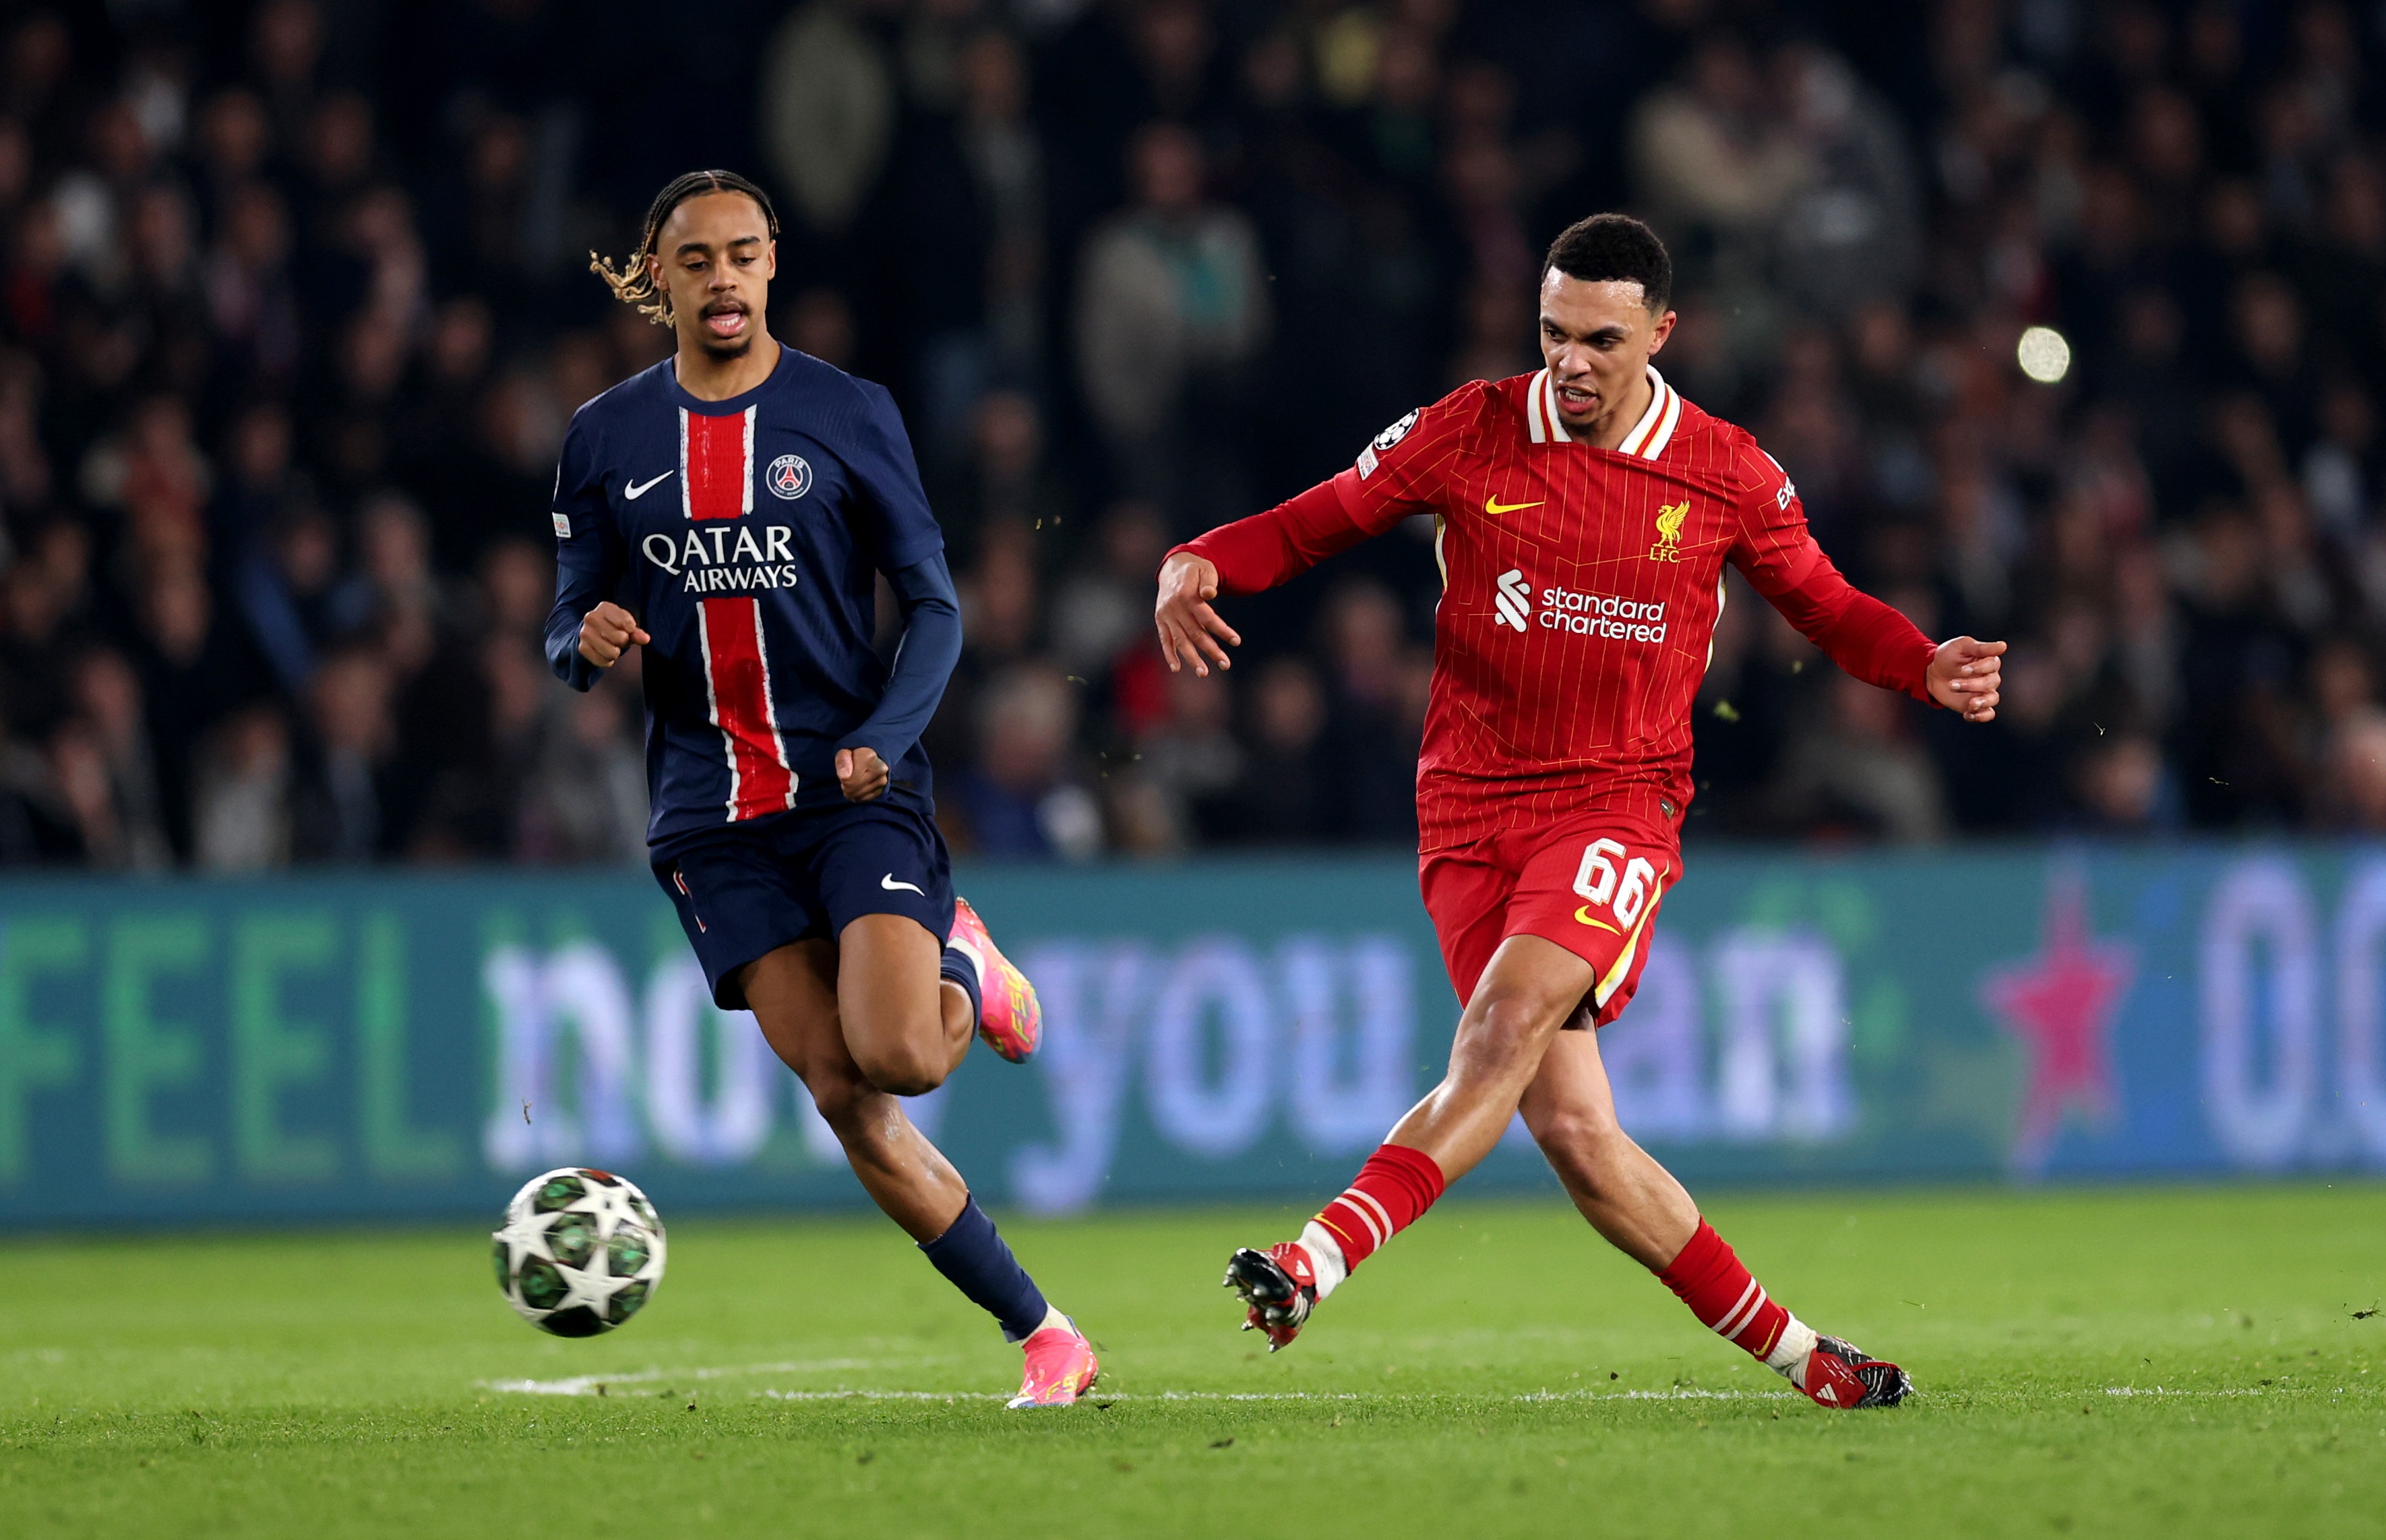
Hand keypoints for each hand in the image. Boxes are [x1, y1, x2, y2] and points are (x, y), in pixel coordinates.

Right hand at [577, 601, 648, 667]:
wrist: (590, 634)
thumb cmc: (613, 628)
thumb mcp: (626, 626)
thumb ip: (636, 632)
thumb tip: (645, 639)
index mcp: (604, 607)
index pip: (627, 623)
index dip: (631, 630)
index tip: (626, 629)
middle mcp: (591, 618)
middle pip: (620, 638)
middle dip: (623, 642)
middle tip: (618, 639)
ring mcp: (585, 633)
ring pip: (612, 652)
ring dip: (615, 653)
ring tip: (611, 646)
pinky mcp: (582, 648)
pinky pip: (603, 661)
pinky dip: (607, 661)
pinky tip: (604, 653)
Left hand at [836, 745, 888, 801]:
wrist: (873, 755)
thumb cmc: (855, 753)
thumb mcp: (844, 751)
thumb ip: (842, 760)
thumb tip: (844, 776)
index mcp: (869, 757)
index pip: (849, 779)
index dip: (843, 778)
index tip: (844, 772)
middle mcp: (880, 769)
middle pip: (854, 787)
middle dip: (846, 786)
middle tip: (846, 780)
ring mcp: (883, 780)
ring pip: (858, 795)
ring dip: (851, 792)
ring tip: (851, 783)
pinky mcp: (882, 789)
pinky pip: (864, 799)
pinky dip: (858, 796)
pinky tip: (857, 789)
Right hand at [1155, 552, 1240, 676]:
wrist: (1173, 567)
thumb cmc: (1195, 570)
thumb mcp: (1204, 570)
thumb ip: (1208, 582)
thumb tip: (1209, 594)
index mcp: (1186, 595)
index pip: (1207, 617)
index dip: (1222, 630)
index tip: (1236, 641)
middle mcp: (1174, 607)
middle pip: (1195, 633)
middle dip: (1211, 650)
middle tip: (1226, 664)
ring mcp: (1165, 615)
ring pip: (1180, 640)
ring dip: (1192, 658)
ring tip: (1204, 673)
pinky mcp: (1160, 621)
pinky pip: (1164, 640)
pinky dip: (1169, 654)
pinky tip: (1177, 669)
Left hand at [1928, 636, 2005, 721]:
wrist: (1933, 674)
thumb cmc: (1949, 656)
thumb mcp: (1960, 646)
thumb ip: (1980, 647)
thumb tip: (2003, 646)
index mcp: (1988, 660)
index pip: (1992, 664)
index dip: (1979, 668)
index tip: (1963, 669)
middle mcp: (1990, 677)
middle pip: (1990, 683)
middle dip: (1971, 685)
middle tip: (1952, 684)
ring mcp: (1984, 692)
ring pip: (1993, 699)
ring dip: (1981, 702)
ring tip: (1970, 704)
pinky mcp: (1977, 705)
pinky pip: (1988, 714)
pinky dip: (1981, 716)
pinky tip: (1968, 714)